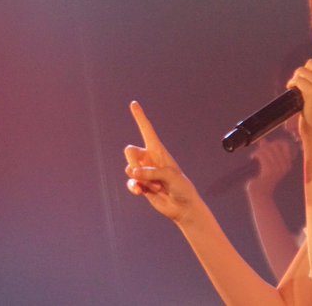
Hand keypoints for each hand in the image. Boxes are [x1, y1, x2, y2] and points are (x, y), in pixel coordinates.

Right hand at [124, 101, 199, 224]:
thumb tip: (132, 173)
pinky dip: (135, 188)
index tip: (133, 103)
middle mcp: (149, 159)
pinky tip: (142, 192)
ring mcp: (143, 172)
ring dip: (141, 180)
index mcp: (159, 150)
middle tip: (146, 173)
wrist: (182, 207)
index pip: (147, 130)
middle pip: (129, 151)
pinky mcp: (140, 185)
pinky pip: (129, 183)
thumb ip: (151, 172)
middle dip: (134, 162)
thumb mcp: (170, 176)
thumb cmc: (182, 187)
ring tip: (156, 187)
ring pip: (128, 169)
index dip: (140, 117)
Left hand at [246, 138, 297, 194]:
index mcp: (287, 164)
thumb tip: (263, 140)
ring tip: (255, 155)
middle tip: (259, 152)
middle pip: (275, 145)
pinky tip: (252, 157)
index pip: (285, 144)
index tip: (267, 146)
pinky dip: (255, 154)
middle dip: (265, 146)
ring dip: (259, 151)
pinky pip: (262, 155)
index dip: (275, 142)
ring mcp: (278, 168)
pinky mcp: (269, 171)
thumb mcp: (267, 164)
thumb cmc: (264, 179)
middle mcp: (285, 165)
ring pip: (267, 149)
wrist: (260, 193)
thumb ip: (266, 152)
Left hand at [286, 56, 311, 140]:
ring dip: (296, 78)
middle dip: (303, 71)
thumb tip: (308, 67)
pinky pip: (298, 80)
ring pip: (302, 71)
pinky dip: (291, 84)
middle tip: (300, 83)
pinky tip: (291, 89)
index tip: (308, 75)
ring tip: (295, 87)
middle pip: (311, 63)